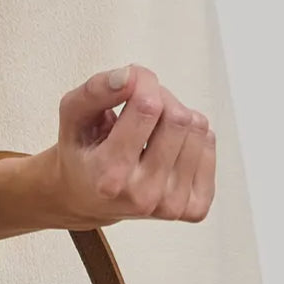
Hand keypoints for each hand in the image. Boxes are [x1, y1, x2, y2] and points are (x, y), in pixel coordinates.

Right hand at [32, 64, 216, 229]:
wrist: (87, 199)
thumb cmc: (82, 153)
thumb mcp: (73, 117)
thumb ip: (95, 91)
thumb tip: (131, 75)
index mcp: (108, 176)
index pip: (147, 107)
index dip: (144, 81)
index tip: (133, 79)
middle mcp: (142, 196)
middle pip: (178, 118)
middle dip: (162, 98)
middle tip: (142, 105)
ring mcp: (171, 206)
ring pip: (199, 130)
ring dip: (177, 116)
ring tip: (152, 128)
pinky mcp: (193, 208)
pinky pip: (209, 146)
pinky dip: (192, 137)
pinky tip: (168, 147)